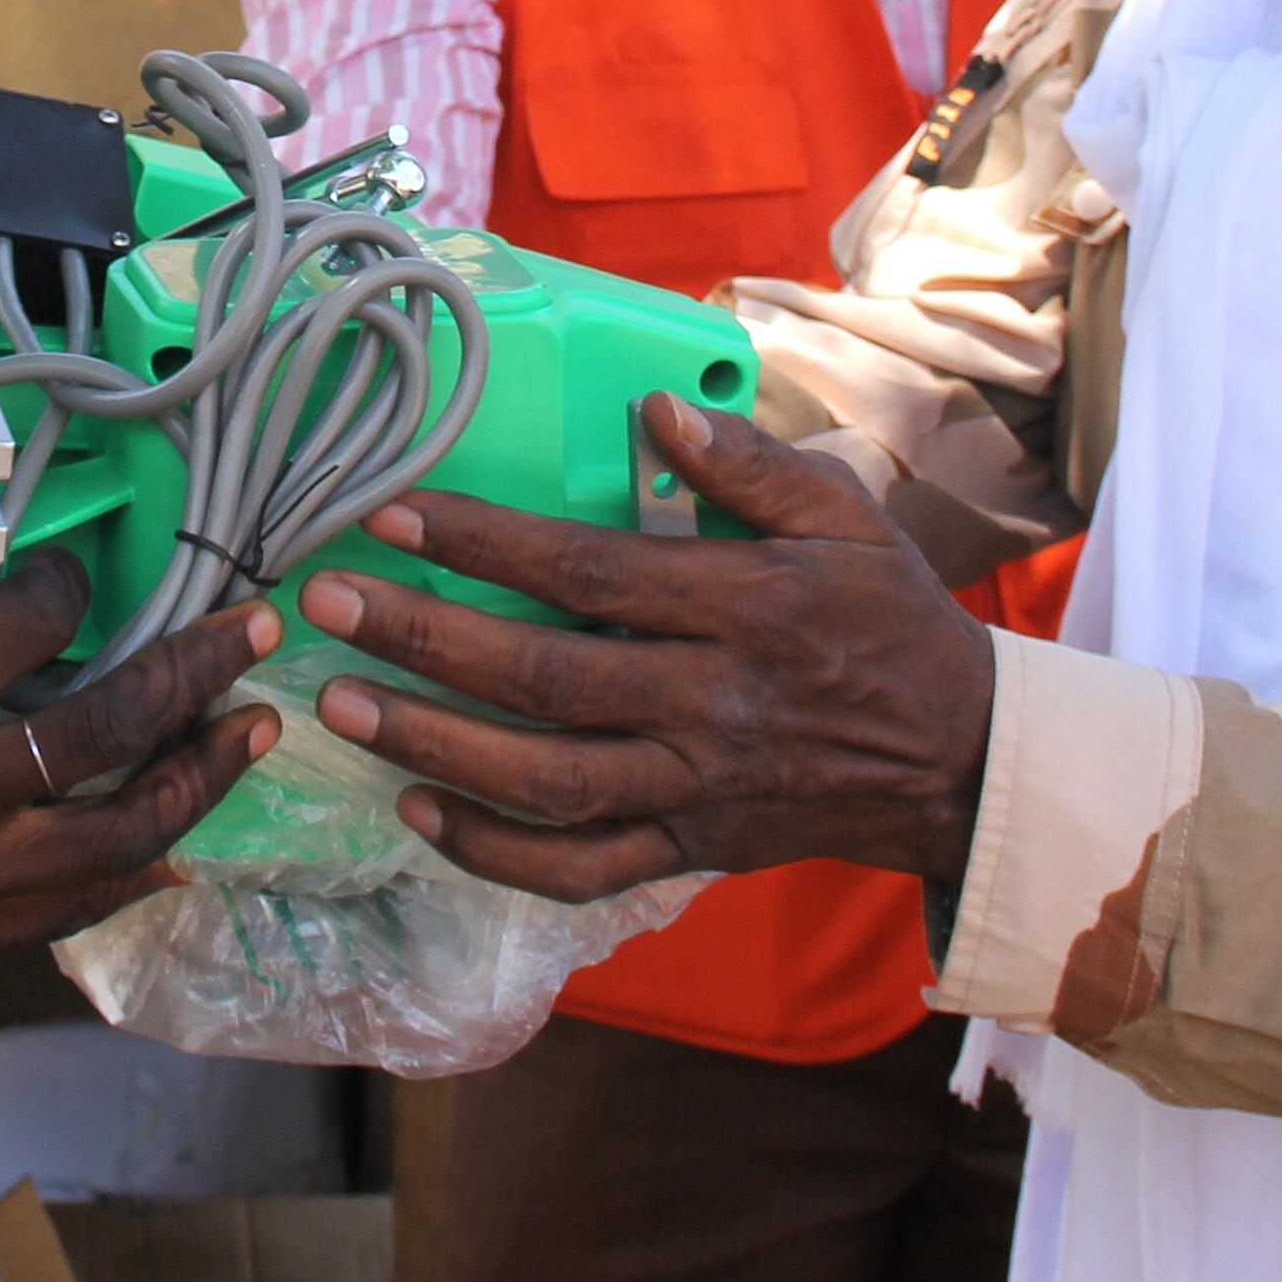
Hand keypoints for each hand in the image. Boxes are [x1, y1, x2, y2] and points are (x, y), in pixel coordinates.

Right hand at [0, 397, 279, 964]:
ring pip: (119, 839)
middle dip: (196, 672)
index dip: (69, 585)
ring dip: (198, 780)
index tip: (76, 574)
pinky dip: (138, 871)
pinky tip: (183, 835)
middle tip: (256, 630)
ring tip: (253, 731)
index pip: (32, 628)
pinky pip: (76, 911)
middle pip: (107, 734)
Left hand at [298, 394, 999, 899]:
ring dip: (432, 744)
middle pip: (544, 680)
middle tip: (327, 601)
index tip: (393, 512)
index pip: (588, 571)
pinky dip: (492, 850)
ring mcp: (693, 790)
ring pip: (544, 781)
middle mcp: (708, 706)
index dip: (484, 543)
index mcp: (743, 609)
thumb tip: (652, 411)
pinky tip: (417, 808)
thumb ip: (748, 464)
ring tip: (340, 705)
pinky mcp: (688, 853)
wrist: (954, 757)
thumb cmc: (888, 619)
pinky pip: (577, 869)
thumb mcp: (843, 516)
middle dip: (424, 640)